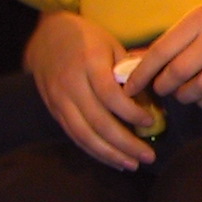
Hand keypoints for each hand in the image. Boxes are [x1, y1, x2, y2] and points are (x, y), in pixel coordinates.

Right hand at [25, 10, 156, 168]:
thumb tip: (155, 100)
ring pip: (83, 134)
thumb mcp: (112, 45)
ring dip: (109, 153)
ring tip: (132, 164)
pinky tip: (112, 159)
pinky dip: (93, 150)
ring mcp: (59, 100)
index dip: (130, 112)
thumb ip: (130, 70)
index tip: (150, 121)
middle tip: (149, 156)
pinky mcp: (54, 110)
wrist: (46, 36)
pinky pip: (74, 135)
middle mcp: (70, 84)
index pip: (109, 95)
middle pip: (97, 121)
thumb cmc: (88, 39)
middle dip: (124, 143)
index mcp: (89, 63)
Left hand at [129, 0, 201, 109]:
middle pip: (179, 72)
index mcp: (201, 19)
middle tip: (160, 89)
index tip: (129, 88)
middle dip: (163, 86)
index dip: (141, 73)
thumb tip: (134, 63)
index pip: (162, 50)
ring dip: (184, 96)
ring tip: (182, 93)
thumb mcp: (201, 17)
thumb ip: (172, 39)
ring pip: (201, 88)